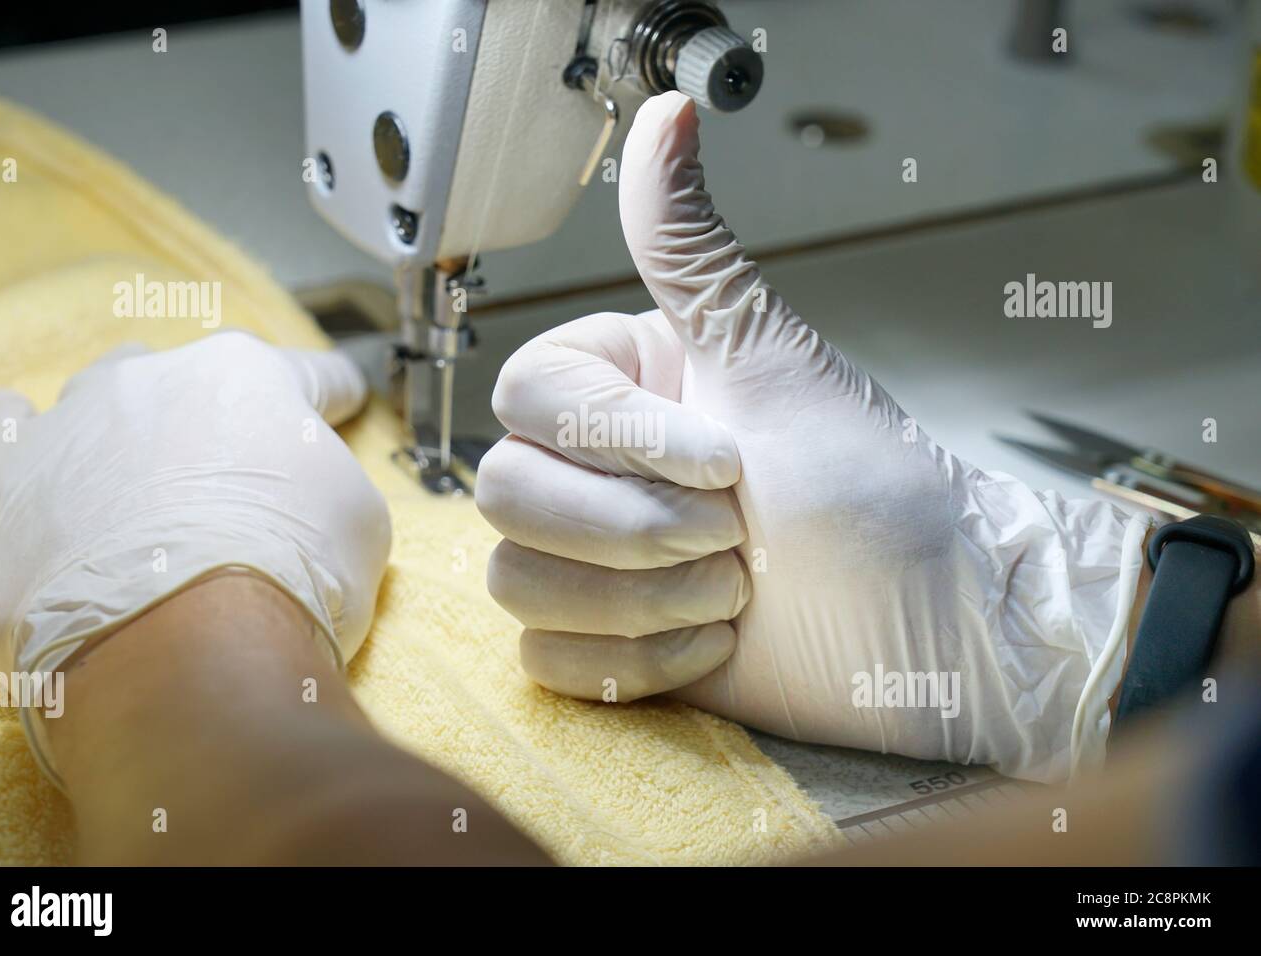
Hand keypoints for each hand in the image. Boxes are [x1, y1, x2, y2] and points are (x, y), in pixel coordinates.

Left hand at [0, 332, 390, 686]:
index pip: (311, 375)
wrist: (187, 650)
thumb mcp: (362, 525)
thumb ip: (332, 482)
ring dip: (126, 431)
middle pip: (192, 379)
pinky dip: (23, 433)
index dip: (334, 396)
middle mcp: (160, 378)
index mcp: (253, 378)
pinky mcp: (7, 475)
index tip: (338, 405)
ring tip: (139, 486)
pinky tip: (41, 455)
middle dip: (215, 421)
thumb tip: (314, 489)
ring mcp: (75, 420)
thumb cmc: (288, 584)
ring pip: (102, 395)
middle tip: (233, 486)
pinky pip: (2, 424)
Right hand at [477, 92, 1149, 781]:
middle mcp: (599, 467)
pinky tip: (713, 642)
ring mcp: (595, 559)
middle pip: (505, 491)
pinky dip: (636, 662)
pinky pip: (546, 657)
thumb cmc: (875, 494)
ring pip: (516, 579)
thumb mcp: (777, 364)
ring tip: (735, 591)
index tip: (728, 463)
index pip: (528, 395)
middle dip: (639, 531)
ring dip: (644, 600)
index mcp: (627, 386)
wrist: (931, 627)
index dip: (619, 443)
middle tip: (739, 536)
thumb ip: (695, 252)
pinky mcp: (603, 640)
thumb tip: (670, 114)